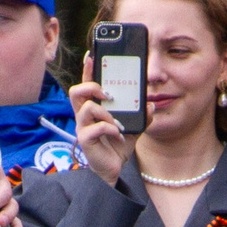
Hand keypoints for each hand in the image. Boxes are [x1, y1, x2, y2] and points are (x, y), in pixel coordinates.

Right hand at [70, 64, 130, 184]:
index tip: (92, 55)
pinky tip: (119, 136)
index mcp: (93, 108)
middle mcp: (84, 116)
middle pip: (75, 91)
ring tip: (117, 123)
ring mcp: (83, 128)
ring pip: (87, 108)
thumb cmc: (117, 147)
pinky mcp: (85, 141)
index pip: (87, 84)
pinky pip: (96, 128)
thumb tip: (151, 105)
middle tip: (108, 94)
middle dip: (91, 86)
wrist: (114, 171)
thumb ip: (141, 116)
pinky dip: (110, 130)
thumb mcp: (133, 129)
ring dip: (106, 113)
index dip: (87, 69)